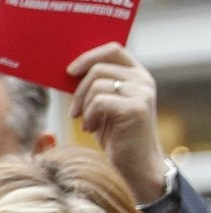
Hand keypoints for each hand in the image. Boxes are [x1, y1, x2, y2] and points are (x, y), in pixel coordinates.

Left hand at [67, 42, 166, 202]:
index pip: (113, 49)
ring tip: (87, 122)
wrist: (135, 163)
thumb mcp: (104, 105)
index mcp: (137, 74)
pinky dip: (89, 116)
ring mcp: (142, 93)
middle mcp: (143, 80)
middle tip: (74, 111)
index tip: (69, 71)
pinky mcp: (136, 108)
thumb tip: (68, 71)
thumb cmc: (116, 134)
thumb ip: (96, 86)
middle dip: (78, 90)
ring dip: (83, 106)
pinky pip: (99, 101)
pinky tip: (92, 129)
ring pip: (97, 85)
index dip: (89, 56)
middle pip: (98, 68)